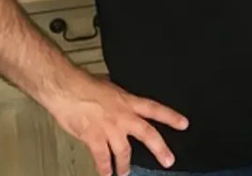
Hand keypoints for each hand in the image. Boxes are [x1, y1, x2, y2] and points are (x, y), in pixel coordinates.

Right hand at [40, 71, 187, 175]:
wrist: (66, 89)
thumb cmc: (84, 85)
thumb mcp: (110, 87)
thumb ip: (119, 99)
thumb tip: (121, 101)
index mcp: (128, 102)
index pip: (155, 109)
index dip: (171, 117)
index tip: (184, 124)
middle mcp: (123, 116)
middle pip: (147, 134)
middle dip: (160, 149)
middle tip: (169, 161)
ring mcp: (110, 129)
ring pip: (124, 151)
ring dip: (125, 165)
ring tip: (126, 173)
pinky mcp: (94, 138)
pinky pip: (102, 157)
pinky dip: (104, 168)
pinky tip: (106, 174)